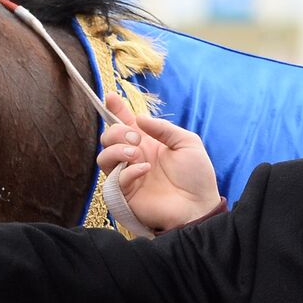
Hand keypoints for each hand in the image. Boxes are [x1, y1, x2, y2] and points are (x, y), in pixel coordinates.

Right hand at [96, 93, 220, 230]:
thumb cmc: (196, 176)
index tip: (111, 97)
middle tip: (135, 139)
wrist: (199, 205)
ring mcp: (128, 176)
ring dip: (116, 150)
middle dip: (117, 132)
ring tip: (136, 153)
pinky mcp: (126, 194)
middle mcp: (134, 157)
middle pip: (108, 138)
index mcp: (147, 144)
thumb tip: (139, 119)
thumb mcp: (187, 143)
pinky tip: (145, 170)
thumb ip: (164, 129)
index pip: (125, 123)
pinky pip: (115, 180)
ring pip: (103, 158)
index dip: (116, 110)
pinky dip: (128, 171)